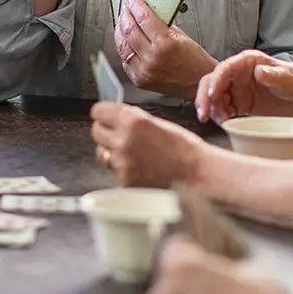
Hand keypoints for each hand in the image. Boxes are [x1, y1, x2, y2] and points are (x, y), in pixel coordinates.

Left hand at [91, 102, 205, 186]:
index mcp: (133, 122)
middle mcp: (124, 141)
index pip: (98, 111)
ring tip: (133, 155)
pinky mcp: (124, 182)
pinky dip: (123, 170)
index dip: (103, 114)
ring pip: (102, 153)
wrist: (197, 174)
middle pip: (96, 132)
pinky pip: (114, 172)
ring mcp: (123, 164)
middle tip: (119, 135)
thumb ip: (133, 118)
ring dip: (112, 152)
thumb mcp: (158, 123)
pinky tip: (140, 169)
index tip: (105, 116)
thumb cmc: (184, 149)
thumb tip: (115, 115)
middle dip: (106, 132)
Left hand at [116, 0, 216, 98]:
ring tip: (122, 22)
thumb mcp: (182, 36)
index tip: (134, 0)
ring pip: (122, 45)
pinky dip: (124, 48)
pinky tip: (126, 40)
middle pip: (129, 30)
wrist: (198, 84)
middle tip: (126, 8)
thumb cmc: (195, 62)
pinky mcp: (139, 79)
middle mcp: (152, 58)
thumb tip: (148, 12)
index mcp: (165, 44)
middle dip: (126, 15)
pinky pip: (125, 60)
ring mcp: (144, 71)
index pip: (144, 18)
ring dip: (120, 30)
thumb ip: (163, 24)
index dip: (136, 6)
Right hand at [195, 50, 292, 123]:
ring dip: (212, 109)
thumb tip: (258, 71)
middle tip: (204, 114)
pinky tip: (225, 123)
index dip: (216, 81)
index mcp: (247, 61)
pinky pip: (223, 110)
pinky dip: (220, 117)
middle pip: (212, 82)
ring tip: (220, 121)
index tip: (212, 95)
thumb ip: (273, 75)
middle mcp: (238, 74)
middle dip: (204, 97)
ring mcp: (237, 89)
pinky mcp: (240, 104)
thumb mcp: (288, 78)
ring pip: (214, 98)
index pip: (224, 68)